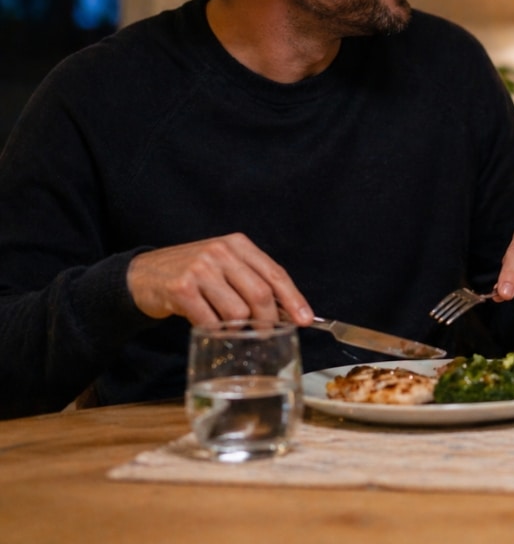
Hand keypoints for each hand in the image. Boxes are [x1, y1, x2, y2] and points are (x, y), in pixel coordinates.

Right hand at [127, 233, 311, 326]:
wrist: (143, 275)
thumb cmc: (193, 273)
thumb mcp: (225, 266)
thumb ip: (253, 281)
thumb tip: (288, 311)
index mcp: (238, 244)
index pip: (275, 274)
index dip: (294, 299)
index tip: (306, 320)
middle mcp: (221, 252)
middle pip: (260, 295)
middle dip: (269, 320)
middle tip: (266, 334)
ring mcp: (200, 269)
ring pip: (238, 312)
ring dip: (237, 328)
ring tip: (227, 325)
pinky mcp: (181, 288)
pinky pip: (211, 321)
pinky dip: (214, 330)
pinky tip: (207, 325)